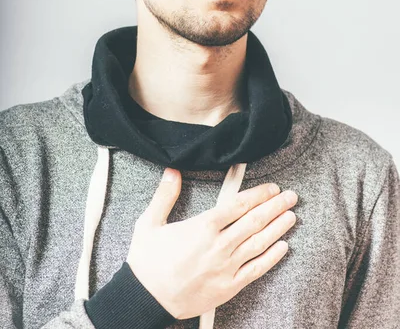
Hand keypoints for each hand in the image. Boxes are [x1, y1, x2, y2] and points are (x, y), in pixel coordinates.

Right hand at [127, 167, 297, 319]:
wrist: (145, 299)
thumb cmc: (147, 261)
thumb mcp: (149, 223)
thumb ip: (164, 196)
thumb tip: (173, 171)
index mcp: (201, 227)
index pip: (238, 205)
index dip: (258, 194)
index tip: (272, 188)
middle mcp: (218, 245)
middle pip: (254, 221)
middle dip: (275, 206)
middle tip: (291, 196)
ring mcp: (226, 267)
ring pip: (259, 243)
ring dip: (278, 228)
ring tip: (292, 216)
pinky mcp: (228, 286)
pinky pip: (256, 270)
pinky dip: (271, 257)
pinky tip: (283, 247)